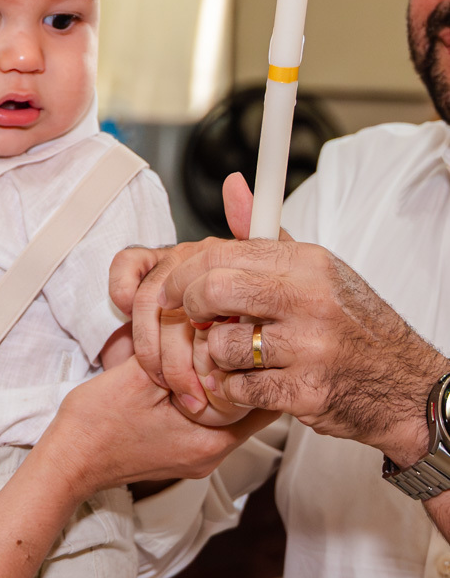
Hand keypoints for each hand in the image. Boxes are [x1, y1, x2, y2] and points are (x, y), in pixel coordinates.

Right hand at [48, 356, 276, 499]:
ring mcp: (197, 458)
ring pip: (229, 413)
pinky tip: (184, 375)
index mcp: (211, 440)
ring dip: (219, 383)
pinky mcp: (182, 455)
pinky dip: (203, 397)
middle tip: (229, 337)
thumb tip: (211, 324)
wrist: (67, 461)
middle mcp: (212, 455)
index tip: (246, 336)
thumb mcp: (139, 376)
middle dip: (240, 370)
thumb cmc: (96, 423)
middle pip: (249, 407)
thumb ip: (180, 353)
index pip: (263, 400)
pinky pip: (208, 423)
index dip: (256, 364)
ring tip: (203, 351)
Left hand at [121, 173, 442, 463]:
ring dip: (216, 357)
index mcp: (307, 263)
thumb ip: (265, 233)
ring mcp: (308, 347)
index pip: (223, 252)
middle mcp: (309, 299)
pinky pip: (240, 387)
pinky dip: (235, 390)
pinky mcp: (306, 391)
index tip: (172, 288)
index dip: (184, 272)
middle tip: (191, 320)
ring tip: (234, 356)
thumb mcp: (315, 270)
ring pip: (221, 345)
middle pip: (213, 291)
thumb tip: (233, 186)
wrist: (405, 385)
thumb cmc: (352, 326)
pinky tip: (250, 383)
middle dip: (188, 308)